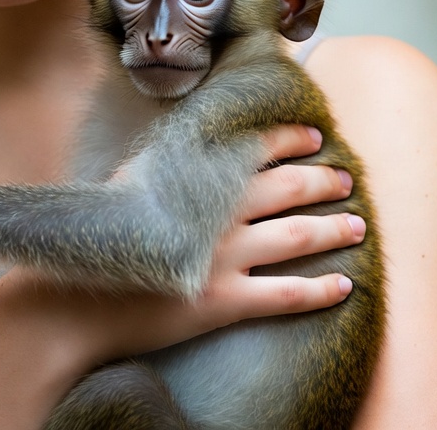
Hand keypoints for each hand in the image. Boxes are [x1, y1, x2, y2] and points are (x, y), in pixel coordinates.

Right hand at [0, 124, 362, 366]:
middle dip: (321, 180)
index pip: (255, 149)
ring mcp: (223, 258)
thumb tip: (190, 144)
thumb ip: (166, 165)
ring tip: (358, 223)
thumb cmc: (99, 236)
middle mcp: (216, 215)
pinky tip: (344, 285)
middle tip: (346, 179)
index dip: (289, 139)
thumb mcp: (129, 184)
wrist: (78, 299)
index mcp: (195, 181)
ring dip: (332, 228)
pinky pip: (285, 295)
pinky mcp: (224, 302)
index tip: (314, 134)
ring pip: (296, 237)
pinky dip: (319, 290)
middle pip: (285, 190)